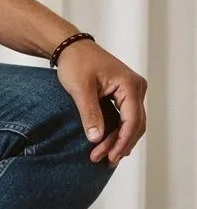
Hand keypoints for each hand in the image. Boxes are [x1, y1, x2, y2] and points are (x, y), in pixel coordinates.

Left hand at [55, 38, 147, 164]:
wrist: (71, 48)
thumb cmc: (76, 63)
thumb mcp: (80, 89)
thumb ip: (89, 113)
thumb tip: (96, 138)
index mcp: (130, 85)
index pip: (132, 120)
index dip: (122, 141)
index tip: (110, 156)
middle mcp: (136, 88)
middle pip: (135, 124)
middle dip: (120, 144)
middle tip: (102, 160)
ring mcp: (132, 92)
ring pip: (132, 123)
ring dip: (119, 140)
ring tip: (104, 157)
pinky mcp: (123, 95)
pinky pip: (125, 118)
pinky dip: (117, 132)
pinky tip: (108, 145)